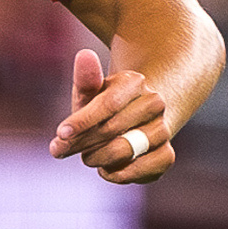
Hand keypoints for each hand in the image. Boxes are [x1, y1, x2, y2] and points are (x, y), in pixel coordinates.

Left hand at [51, 46, 180, 184]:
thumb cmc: (105, 106)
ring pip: (123, 151)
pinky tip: (107, 169)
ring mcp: (163, 130)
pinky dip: (118, 174)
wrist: (138, 120)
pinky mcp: (167, 155)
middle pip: (111, 130)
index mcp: (135, 82)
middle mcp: (155, 104)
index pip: (107, 104)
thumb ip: (85, 79)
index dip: (82, 121)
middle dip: (81, 143)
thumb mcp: (92, 91)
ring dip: (98, 159)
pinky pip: (139, 171)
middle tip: (60, 149)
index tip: (60, 134)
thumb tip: (84, 54)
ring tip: (88, 156)